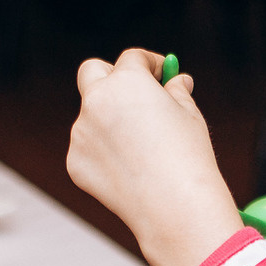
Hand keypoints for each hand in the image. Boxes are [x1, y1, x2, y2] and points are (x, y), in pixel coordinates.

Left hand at [68, 48, 241, 265]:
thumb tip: (176, 81)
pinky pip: (88, 149)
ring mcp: (81, 133)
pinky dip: (104, 153)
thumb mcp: (189, 115)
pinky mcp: (75, 162)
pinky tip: (131, 171)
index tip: (160, 75)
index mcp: (127, 82)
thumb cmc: (188, 159)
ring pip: (91, 117)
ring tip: (143, 150)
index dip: (149, 64)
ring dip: (110, 122)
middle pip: (92, 72)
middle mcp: (96, 101)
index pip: (132, 58)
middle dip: (110, 76)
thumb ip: (177, 92)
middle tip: (132, 92)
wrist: (175, 206)